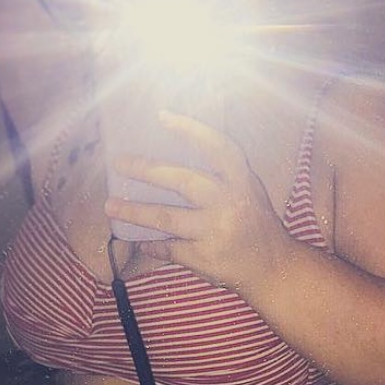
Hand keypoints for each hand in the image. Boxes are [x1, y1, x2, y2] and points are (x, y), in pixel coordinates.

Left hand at [104, 111, 290, 289]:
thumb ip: (222, 174)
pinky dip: (152, 245)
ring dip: (134, 212)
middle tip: (118, 163)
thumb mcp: (248, 191)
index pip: (217, 147)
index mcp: (241, 181)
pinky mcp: (204, 257)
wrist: (274, 268)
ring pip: (166, 218)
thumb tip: (174, 157)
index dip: (190, 129)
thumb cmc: (254, 224)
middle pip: (182, 180)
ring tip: (110, 207)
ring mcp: (215, 231)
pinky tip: (141, 242)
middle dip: (146, 170)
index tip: (162, 116)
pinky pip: (168, 248)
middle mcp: (229, 202)